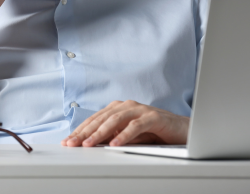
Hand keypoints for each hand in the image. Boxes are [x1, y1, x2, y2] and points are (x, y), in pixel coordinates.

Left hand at [61, 100, 188, 146]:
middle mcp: (127, 106)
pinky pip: (136, 126)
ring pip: (115, 120)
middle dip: (84, 132)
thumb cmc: (154, 132)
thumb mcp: (128, 136)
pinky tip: (115, 145)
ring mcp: (139, 109)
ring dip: (100, 133)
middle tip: (71, 143)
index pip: (95, 119)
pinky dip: (124, 135)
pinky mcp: (153, 116)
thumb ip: (113, 137)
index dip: (81, 130)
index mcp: (119, 108)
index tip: (68, 141)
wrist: (181, 129)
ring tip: (88, 144)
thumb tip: (92, 145)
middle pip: (101, 118)